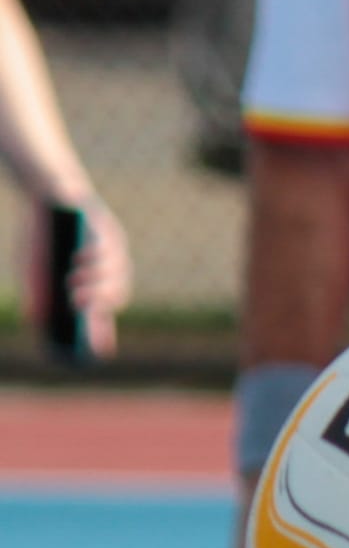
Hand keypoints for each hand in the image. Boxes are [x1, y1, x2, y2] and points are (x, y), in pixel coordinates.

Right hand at [20, 195, 131, 355]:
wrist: (45, 197)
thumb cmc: (40, 238)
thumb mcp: (32, 268)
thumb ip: (35, 292)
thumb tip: (34, 320)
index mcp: (91, 285)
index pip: (102, 314)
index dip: (102, 333)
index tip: (97, 350)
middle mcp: (106, 271)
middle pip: (116, 295)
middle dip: (98, 303)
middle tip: (77, 305)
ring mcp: (112, 251)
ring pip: (118, 273)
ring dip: (96, 281)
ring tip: (73, 283)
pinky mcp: (110, 230)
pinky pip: (112, 246)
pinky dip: (96, 255)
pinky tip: (80, 258)